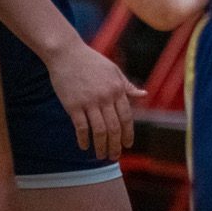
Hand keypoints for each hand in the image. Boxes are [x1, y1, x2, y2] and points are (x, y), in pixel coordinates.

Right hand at [45, 41, 144, 159]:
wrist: (67, 53)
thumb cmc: (91, 61)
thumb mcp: (114, 70)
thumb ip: (127, 85)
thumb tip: (144, 94)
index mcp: (117, 89)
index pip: (127, 117)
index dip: (128, 133)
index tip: (128, 145)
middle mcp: (105, 97)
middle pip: (114, 127)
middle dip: (115, 145)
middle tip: (114, 157)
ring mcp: (89, 102)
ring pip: (99, 131)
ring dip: (101, 146)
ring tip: (101, 156)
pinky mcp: (73, 105)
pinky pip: (81, 127)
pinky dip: (83, 139)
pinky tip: (84, 146)